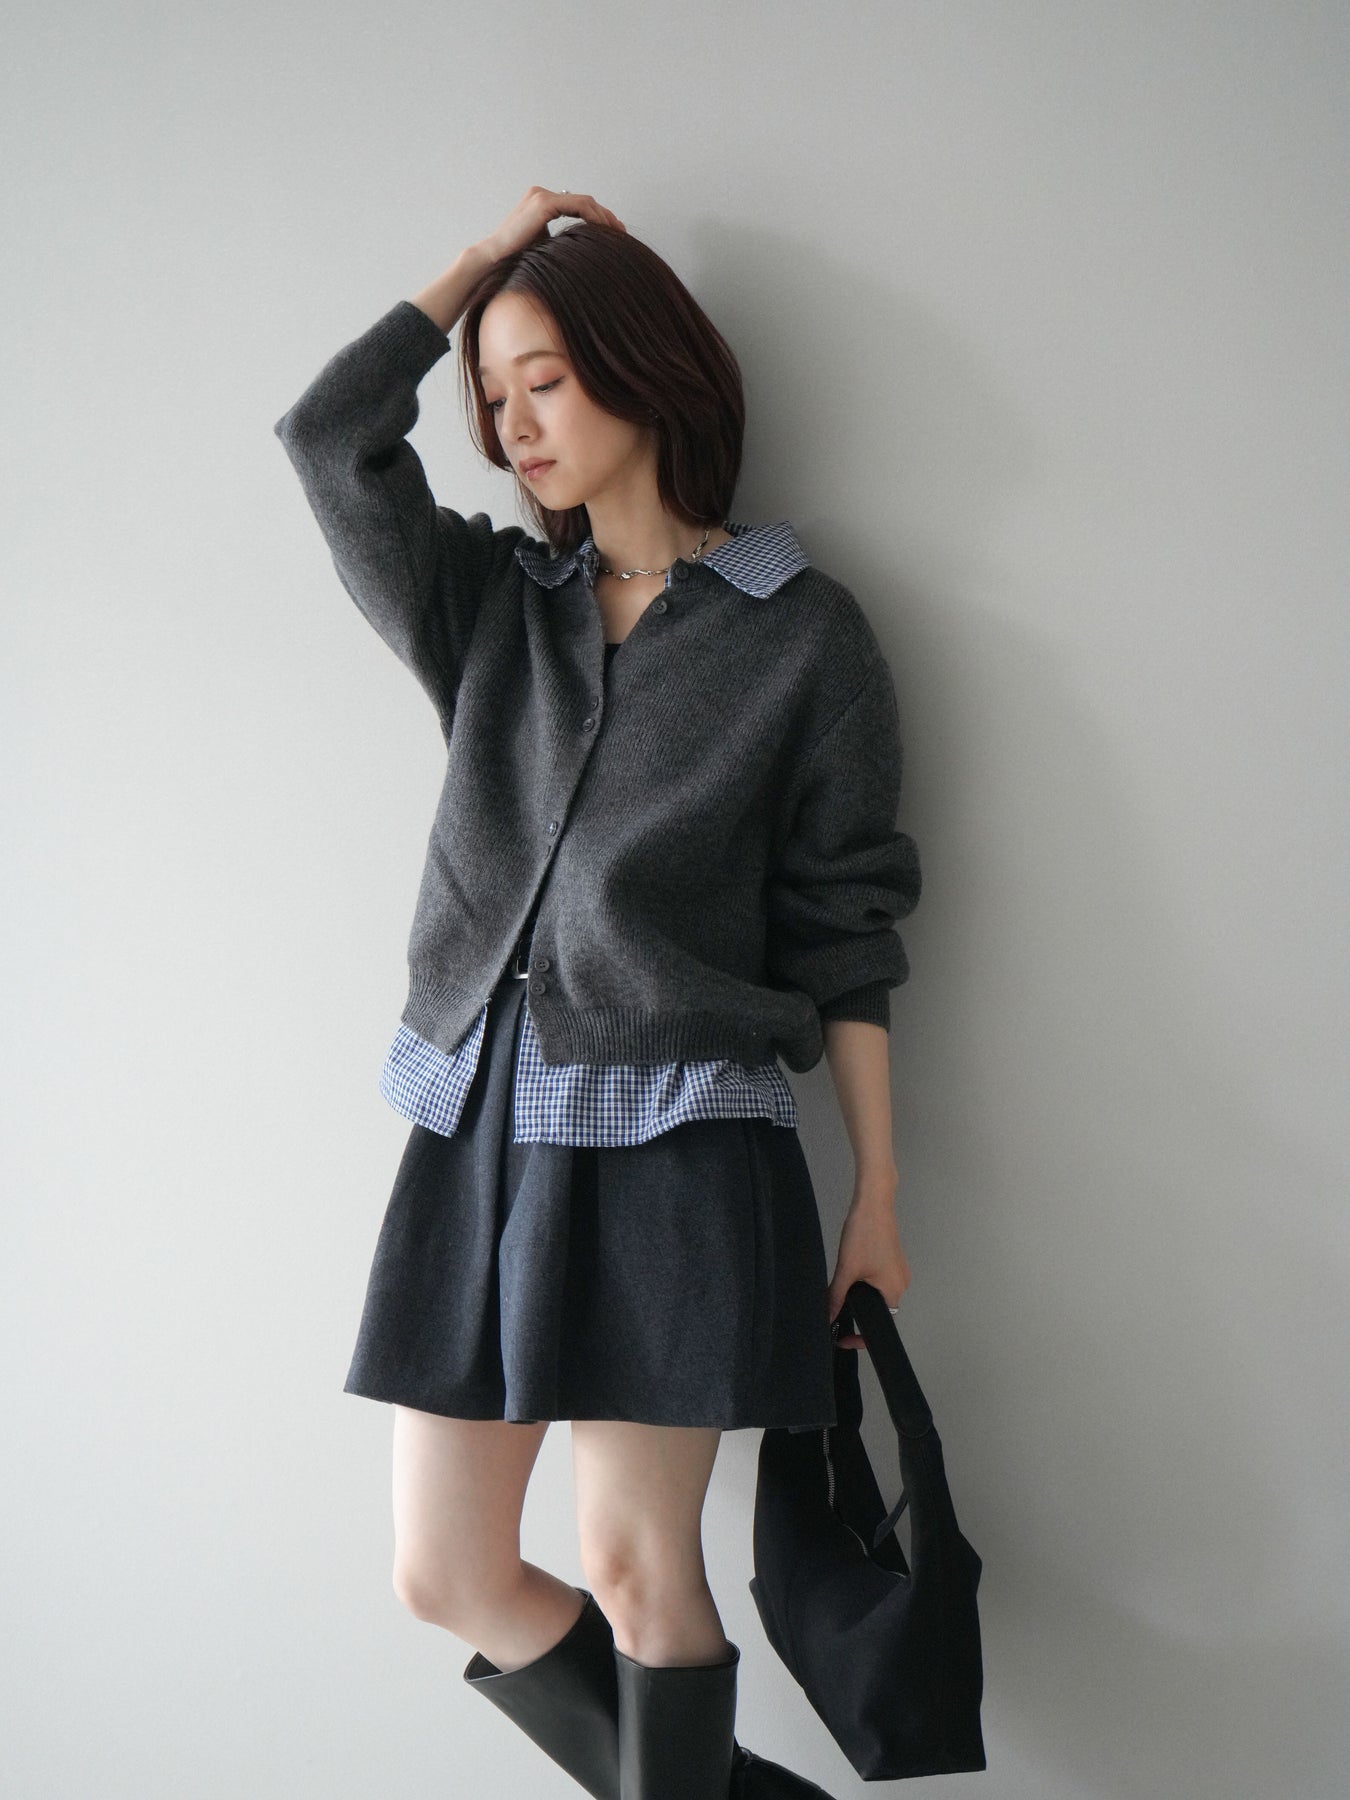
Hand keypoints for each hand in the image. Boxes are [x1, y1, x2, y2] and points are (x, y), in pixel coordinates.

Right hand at [477, 186, 626, 264]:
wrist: (493, 258)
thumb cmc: (516, 258)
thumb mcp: (544, 246)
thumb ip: (561, 240)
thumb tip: (581, 249)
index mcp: (541, 202)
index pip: (577, 205)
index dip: (598, 217)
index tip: (614, 233)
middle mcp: (542, 194)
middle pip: (584, 200)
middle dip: (605, 216)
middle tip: (622, 232)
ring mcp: (542, 196)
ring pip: (584, 201)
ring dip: (604, 216)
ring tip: (617, 232)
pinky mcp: (543, 204)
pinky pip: (577, 206)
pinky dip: (593, 216)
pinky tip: (604, 230)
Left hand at [826, 1180, 911, 1350]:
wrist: (873, 1202)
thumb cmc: (865, 1235)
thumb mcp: (847, 1269)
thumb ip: (837, 1297)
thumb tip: (827, 1319)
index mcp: (894, 1291)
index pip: (881, 1325)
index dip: (861, 1337)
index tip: (841, 1338)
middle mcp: (901, 1284)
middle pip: (878, 1309)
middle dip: (858, 1313)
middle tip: (836, 1312)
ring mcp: (898, 1271)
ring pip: (877, 1293)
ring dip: (860, 1296)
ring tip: (842, 1290)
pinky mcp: (892, 1259)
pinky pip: (879, 1280)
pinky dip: (865, 1283)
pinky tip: (851, 1273)